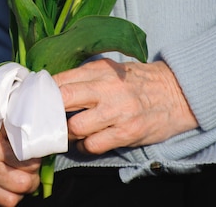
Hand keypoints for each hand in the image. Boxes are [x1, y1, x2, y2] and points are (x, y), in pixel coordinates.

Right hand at [0, 117, 40, 206]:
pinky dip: (14, 196)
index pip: (27, 158)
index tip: (35, 147)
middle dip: (34, 172)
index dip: (36, 154)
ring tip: (27, 173)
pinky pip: (5, 201)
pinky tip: (15, 184)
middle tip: (33, 161)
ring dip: (26, 184)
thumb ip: (11, 121)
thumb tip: (33, 125)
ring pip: (17, 193)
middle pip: (26, 180)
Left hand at [54, 58, 197, 154]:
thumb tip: (54, 85)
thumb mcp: (112, 69)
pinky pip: (94, 145)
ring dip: (68, 133)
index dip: (44, 92)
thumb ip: (85, 76)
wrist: (178, 93)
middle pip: (64, 99)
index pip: (61, 80)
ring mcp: (117, 111)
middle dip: (50, 112)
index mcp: (101, 70)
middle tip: (47, 119)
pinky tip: (88, 142)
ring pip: (75, 127)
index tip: (38, 100)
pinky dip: (85, 147)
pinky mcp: (127, 132)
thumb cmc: (139, 81)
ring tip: (70, 133)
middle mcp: (107, 88)